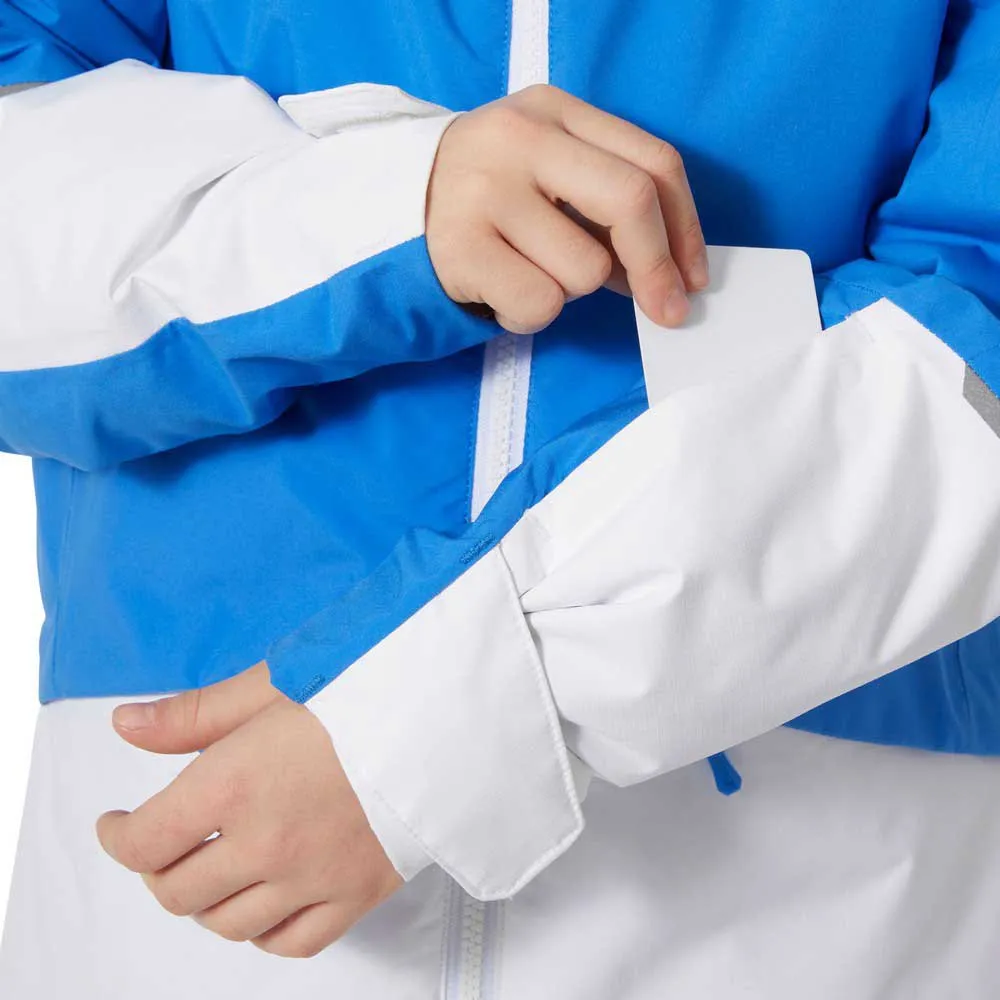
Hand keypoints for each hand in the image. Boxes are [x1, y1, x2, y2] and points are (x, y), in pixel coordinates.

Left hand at [96, 663, 401, 957]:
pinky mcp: (356, 894)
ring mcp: (312, 877)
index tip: (117, 823)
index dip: (116, 836)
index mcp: (234, 785)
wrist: (449, 713)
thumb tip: (126, 724)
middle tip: (167, 842)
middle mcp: (265, 844)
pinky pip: (291, 943)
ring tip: (215, 867)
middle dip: (158, 867)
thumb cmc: (364, 688)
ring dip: (206, 901)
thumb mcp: (273, 685)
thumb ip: (195, 713)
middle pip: (177, 891)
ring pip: (227, 924)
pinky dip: (264, 932)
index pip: (144, 842)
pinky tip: (265, 900)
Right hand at [425, 83, 707, 334]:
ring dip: (570, 290)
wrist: (394, 211)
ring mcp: (485, 189)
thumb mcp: (550, 178)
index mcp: (554, 109)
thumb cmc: (491, 201)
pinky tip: (502, 291)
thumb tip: (670, 278)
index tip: (693, 278)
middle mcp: (520, 137)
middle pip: (630, 200)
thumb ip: (607, 210)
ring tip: (528, 272)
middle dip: (657, 267)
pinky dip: (530, 314)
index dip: (686, 229)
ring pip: (584, 269)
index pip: (652, 162)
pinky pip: (540, 305)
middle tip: (665, 312)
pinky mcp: (460, 246)